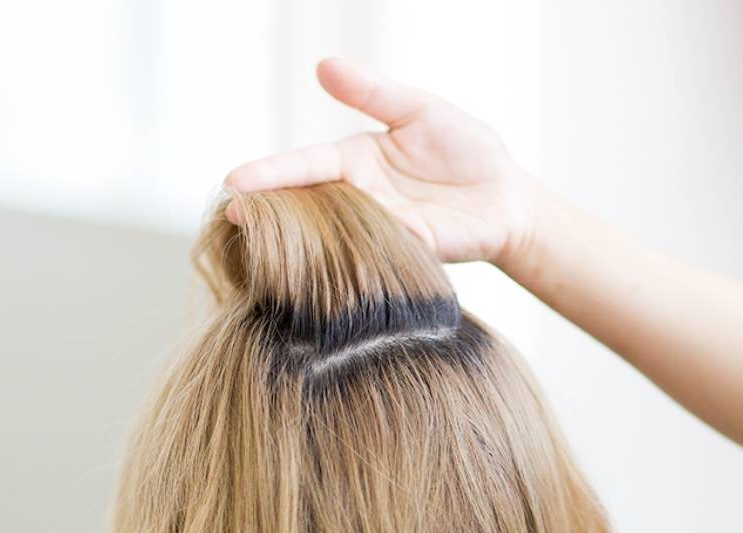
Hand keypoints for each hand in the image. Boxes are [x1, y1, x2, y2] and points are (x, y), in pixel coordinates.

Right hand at [224, 58, 540, 264]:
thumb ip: (373, 93)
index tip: (235, 183)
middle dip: (269, 211)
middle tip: (234, 216)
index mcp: (355, 161)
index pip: (305, 165)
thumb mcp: (419, 110)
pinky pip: (374, 251)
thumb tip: (324, 65)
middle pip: (306, 205)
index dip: (270, 173)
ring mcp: (380, 230)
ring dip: (301, 238)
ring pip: (331, 234)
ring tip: (264, 241)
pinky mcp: (408, 252)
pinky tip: (324, 257)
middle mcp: (359, 199)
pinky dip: (351, 253)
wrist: (508, 197)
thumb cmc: (466, 150)